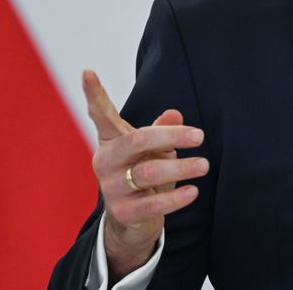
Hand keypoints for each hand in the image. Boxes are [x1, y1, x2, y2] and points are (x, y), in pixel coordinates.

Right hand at [82, 69, 208, 282]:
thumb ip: (162, 131)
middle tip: (200, 136)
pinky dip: (175, 198)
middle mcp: (106, 161)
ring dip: (180, 168)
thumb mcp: (155, 149)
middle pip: (137, 141)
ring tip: (204, 165)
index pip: (101, 115)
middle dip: (171, 136)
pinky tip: (193, 192)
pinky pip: (152, 204)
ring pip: (148, 172)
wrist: (133, 220)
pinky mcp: (123, 212)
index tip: (87, 72)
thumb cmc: (144, 172)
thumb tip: (174, 114)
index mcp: (112, 140)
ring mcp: (111, 187)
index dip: (94, 94)